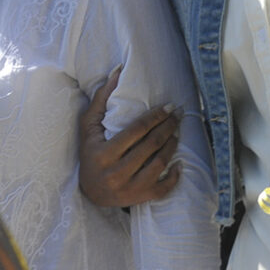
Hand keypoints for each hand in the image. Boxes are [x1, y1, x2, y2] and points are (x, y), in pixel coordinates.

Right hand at [78, 67, 182, 207]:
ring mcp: (129, 188)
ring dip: (173, 145)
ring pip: (160, 163)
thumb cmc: (90, 152)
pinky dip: (175, 176)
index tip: (169, 106)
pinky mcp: (139, 198)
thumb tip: (118, 70)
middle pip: (151, 145)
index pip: (137, 130)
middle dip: (169, 126)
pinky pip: (163, 188)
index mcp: (103, 154)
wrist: (89, 192)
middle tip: (179, 114)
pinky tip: (180, 163)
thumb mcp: (89, 126)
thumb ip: (102, 97)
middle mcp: (116, 173)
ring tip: (177, 132)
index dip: (156, 116)